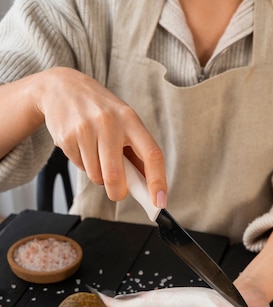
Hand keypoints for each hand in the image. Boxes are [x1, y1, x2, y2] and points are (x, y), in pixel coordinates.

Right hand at [34, 68, 166, 204]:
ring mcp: (85, 129)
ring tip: (96, 154)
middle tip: (117, 190)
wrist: (62, 87)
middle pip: (115, 176)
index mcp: (130, 119)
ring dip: (99, 176)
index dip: (158, 181)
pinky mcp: (67, 138)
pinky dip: (84, 166)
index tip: (159, 202)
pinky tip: (82, 147)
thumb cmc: (100, 110)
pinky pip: (80, 168)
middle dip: (117, 191)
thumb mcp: (124, 122)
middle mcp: (109, 122)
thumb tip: (148, 187)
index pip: (151, 154)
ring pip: (96, 176)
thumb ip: (136, 152)